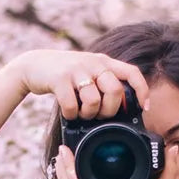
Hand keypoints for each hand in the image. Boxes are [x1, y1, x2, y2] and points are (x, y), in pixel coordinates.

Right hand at [9, 49, 149, 118]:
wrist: (34, 65)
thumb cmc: (66, 76)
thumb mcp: (88, 73)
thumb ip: (103, 84)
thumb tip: (122, 111)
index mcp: (104, 62)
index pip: (132, 72)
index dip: (142, 91)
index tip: (144, 108)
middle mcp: (93, 62)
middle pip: (115, 91)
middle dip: (110, 111)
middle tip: (100, 116)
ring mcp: (76, 69)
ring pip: (94, 100)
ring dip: (88, 114)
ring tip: (81, 114)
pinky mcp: (59, 78)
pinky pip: (71, 105)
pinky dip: (70, 115)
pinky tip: (68, 113)